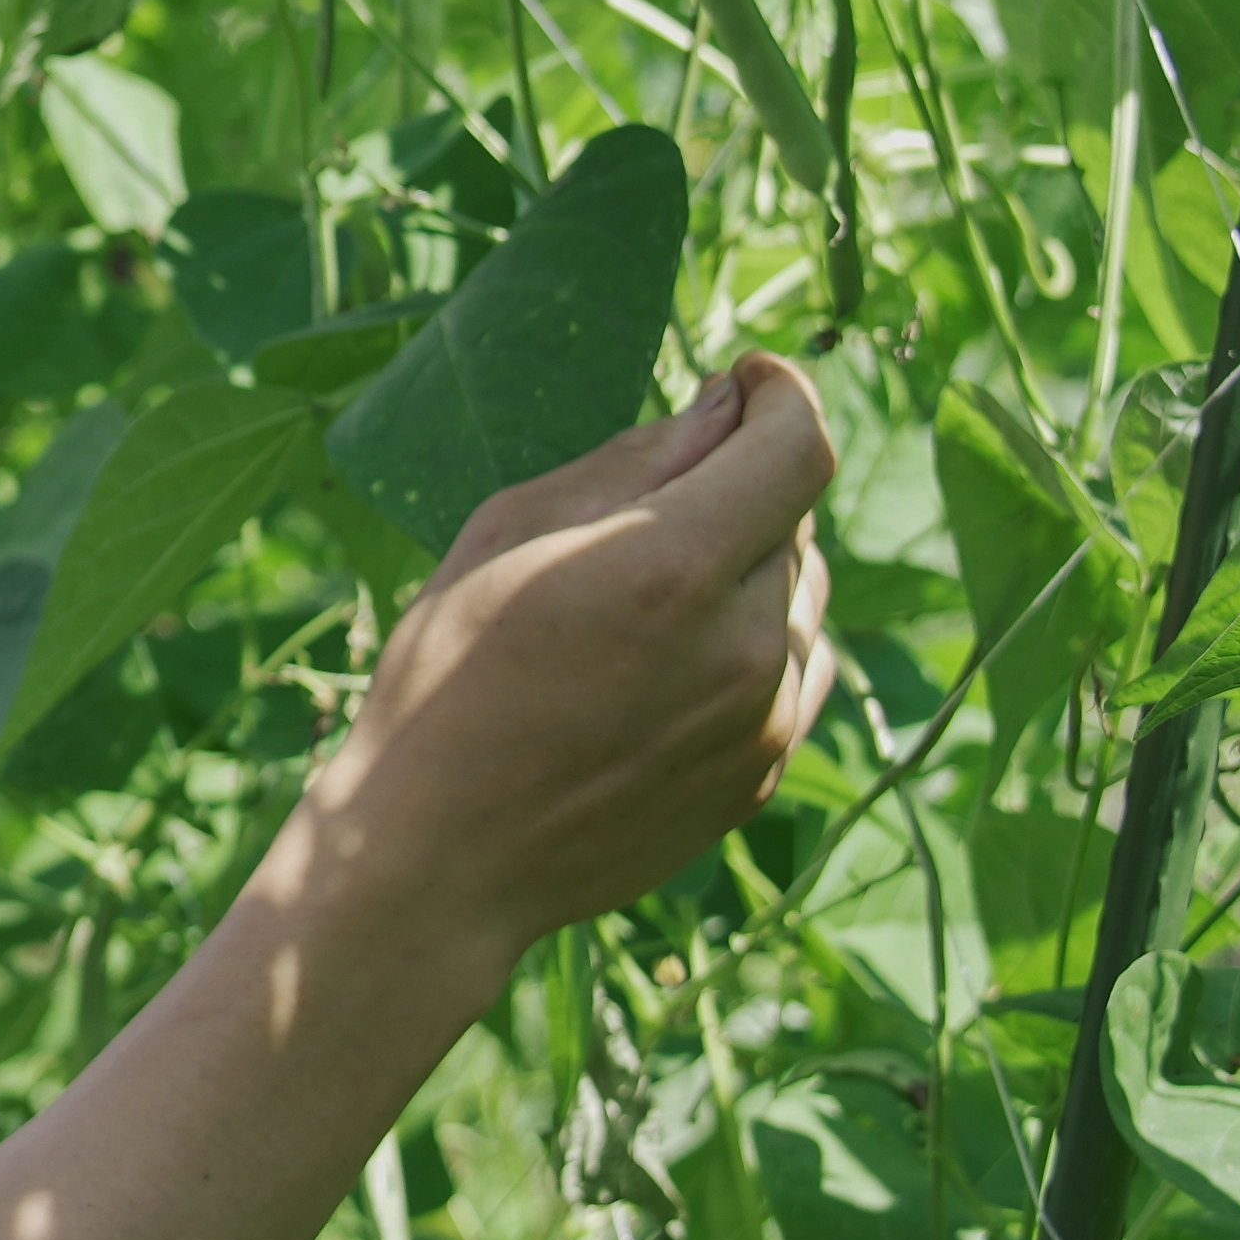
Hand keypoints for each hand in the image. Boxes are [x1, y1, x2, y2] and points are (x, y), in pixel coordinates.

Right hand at [249, 355, 837, 969]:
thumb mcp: (507, 532)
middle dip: (739, 489)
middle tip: (647, 510)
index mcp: (671, 567)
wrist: (438, 859)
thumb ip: (631, 461)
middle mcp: (742, 645)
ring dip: (748, 569)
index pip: (797, 446)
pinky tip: (669, 665)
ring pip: (800, 597)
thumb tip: (724, 407)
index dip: (784, 395)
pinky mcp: (762, 774)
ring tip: (644, 602)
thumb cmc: (443, 681)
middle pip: (795, 519)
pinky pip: (795, 671)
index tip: (750, 380)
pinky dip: (754, 644)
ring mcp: (764, 721)